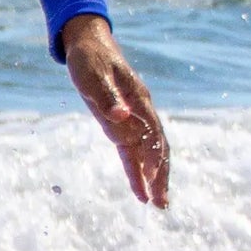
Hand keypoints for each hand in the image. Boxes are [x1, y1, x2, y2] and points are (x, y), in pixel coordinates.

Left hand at [60, 13, 169, 208]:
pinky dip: (135, 171)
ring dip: (152, 179)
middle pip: (156, 148)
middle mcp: (140, 113)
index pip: (152, 131)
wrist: (88, 45)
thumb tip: (121, 115)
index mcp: (138, 99)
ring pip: (146, 154)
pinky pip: (131, 153)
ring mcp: (131, 120)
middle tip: (162, 203)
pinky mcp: (119, 125)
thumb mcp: (92, 75)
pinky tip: (139, 192)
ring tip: (157, 205)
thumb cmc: (90, 59)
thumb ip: (107, 95)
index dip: (154, 154)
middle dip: (160, 175)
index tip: (152, 177)